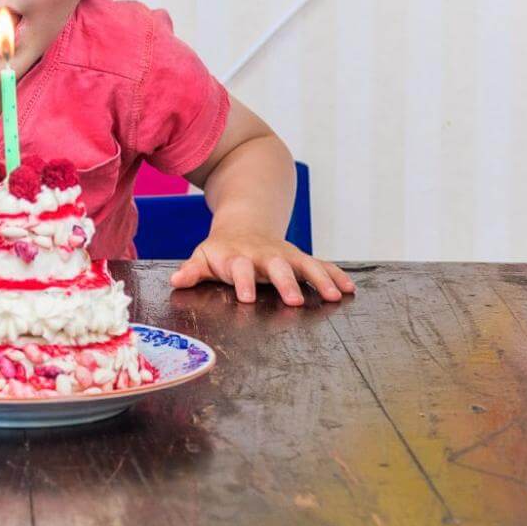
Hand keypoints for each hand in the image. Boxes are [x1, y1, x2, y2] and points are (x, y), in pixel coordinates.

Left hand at [169, 231, 353, 305]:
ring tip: (333, 297)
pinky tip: (350, 290)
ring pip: (306, 265)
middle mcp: (265, 255)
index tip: (247, 299)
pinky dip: (336, 276)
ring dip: (320, 280)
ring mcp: (286, 255)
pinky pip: (322, 265)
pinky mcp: (302, 258)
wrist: (245, 223)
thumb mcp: (204, 255)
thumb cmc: (223, 249)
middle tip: (295, 302)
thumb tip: (176, 281)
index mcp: (238, 257)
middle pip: (277, 267)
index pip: (239, 268)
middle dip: (287, 283)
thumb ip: (192, 270)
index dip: (243, 282)